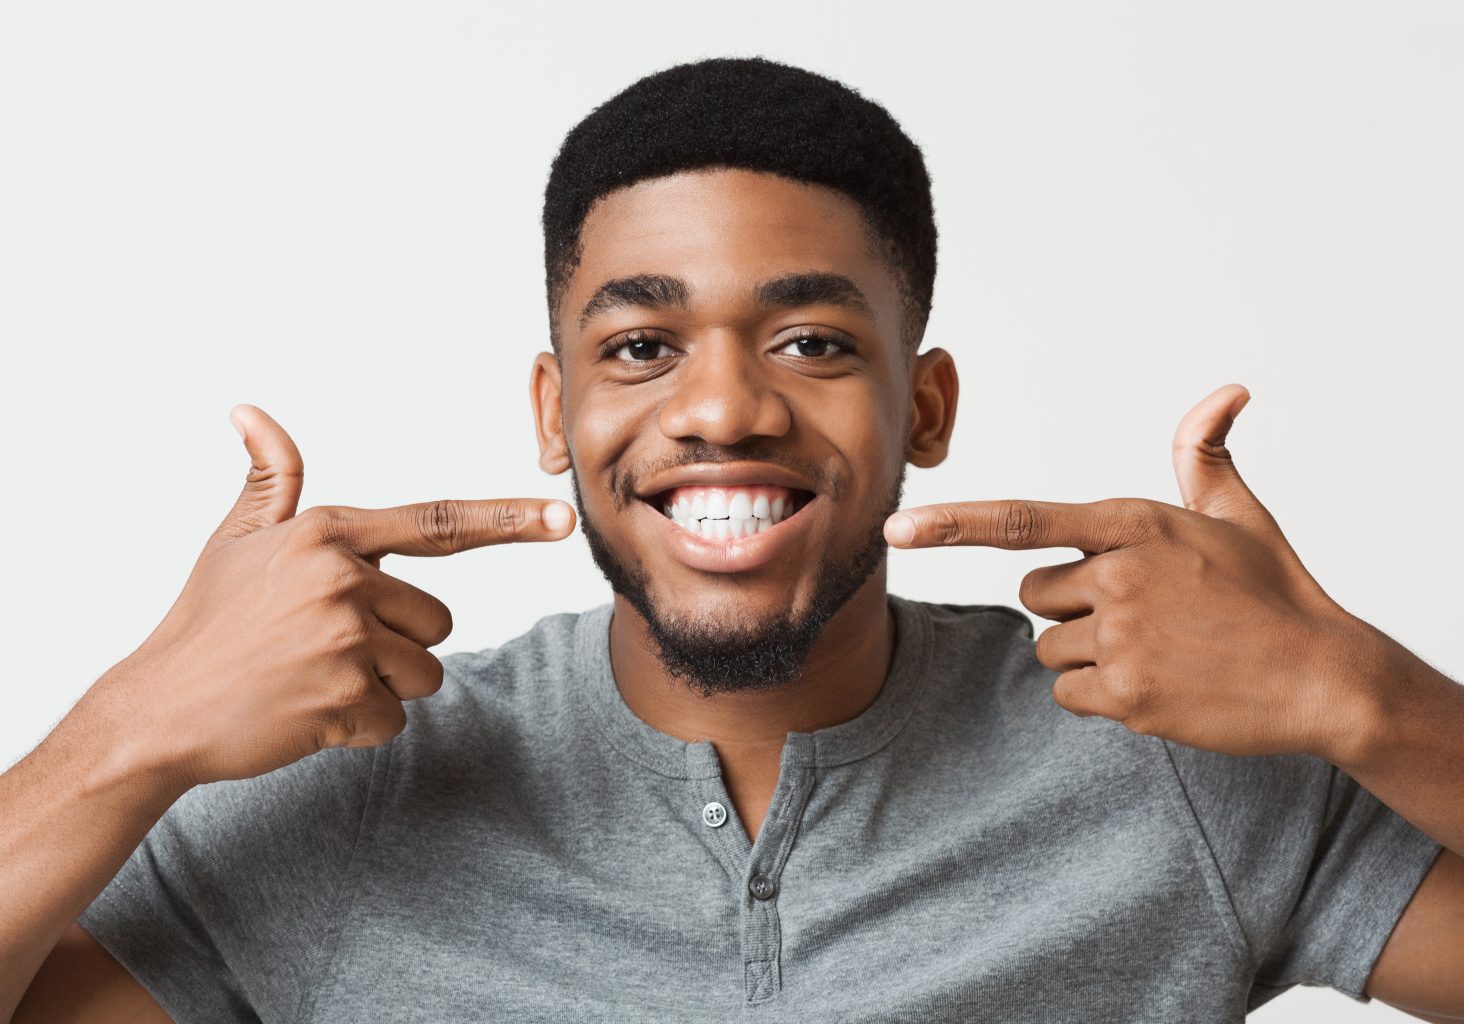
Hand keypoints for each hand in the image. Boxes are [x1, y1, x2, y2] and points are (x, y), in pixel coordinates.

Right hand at [79, 405, 575, 789]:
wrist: (158, 708)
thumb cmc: (206, 622)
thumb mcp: (236, 541)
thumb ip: (270, 480)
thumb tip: (250, 413)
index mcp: (328, 535)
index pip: (438, 524)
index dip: (507, 521)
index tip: (561, 518)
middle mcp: (344, 580)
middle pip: (437, 621)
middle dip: (397, 642)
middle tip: (325, 648)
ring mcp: (345, 642)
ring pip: (423, 673)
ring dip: (380, 686)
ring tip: (312, 677)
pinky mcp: (344, 700)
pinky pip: (395, 719)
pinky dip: (359, 726)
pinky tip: (306, 712)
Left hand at [883, 384, 1383, 759]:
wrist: (1324, 676)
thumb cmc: (1275, 592)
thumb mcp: (1238, 514)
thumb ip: (1203, 455)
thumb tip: (1227, 390)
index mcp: (1133, 524)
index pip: (1022, 520)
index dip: (953, 524)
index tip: (897, 528)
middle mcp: (1118, 574)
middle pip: (1033, 594)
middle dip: (1072, 607)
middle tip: (1141, 615)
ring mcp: (1121, 636)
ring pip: (1051, 648)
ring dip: (1090, 655)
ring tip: (1159, 651)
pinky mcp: (1128, 693)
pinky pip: (1069, 694)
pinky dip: (1102, 697)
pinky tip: (1158, 685)